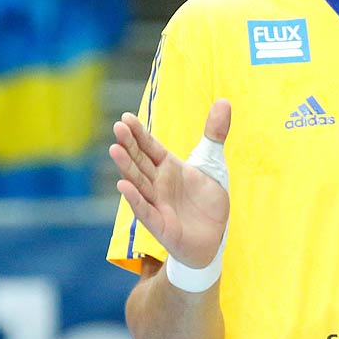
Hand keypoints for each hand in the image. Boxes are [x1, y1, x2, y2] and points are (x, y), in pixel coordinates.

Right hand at [110, 101, 231, 269]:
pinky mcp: (161, 224)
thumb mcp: (213, 163)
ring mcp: (157, 203)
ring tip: (114, 149)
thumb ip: (215, 133)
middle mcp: (158, 184)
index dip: (139, 133)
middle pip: (140, 161)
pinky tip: (123, 185)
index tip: (126, 117)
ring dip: (126, 167)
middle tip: (117, 126)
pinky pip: (145, 210)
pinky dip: (135, 199)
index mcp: (169, 167)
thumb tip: (224, 100)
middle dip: (129, 145)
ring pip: (139, 183)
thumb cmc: (206, 202)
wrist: (213, 238)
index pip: (150, 147)